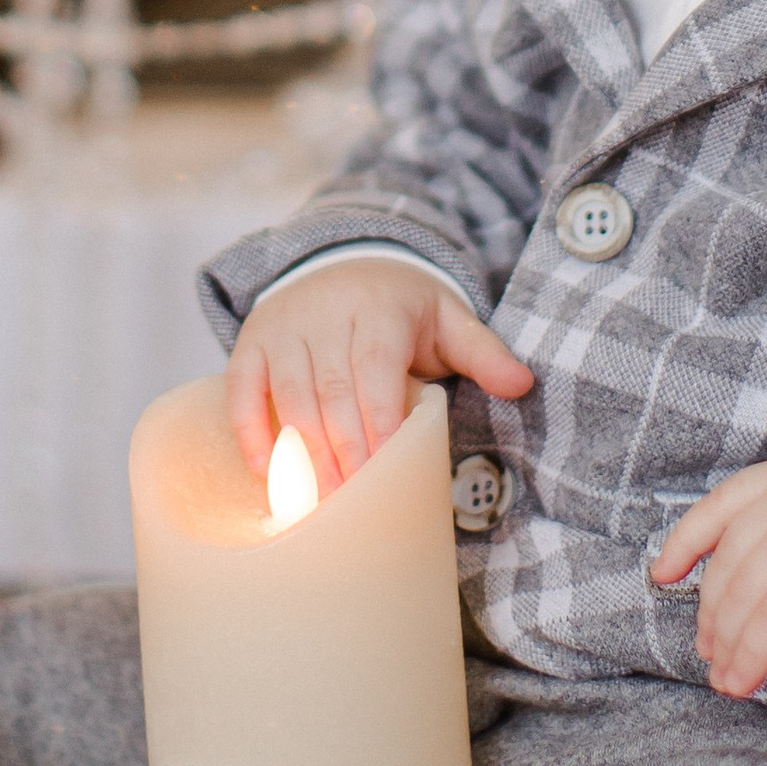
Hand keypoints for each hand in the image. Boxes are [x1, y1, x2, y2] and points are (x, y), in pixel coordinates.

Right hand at [227, 255, 534, 493]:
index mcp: (379, 310)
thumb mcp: (448, 319)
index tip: (387, 472)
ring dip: (302, 452)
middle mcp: (326, 314)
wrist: (344, 261)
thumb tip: (523, 384)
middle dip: (343, 451)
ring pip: (288, 394)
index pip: (376, 370)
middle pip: (332, 390)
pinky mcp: (253, 342)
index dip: (379, 422)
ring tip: (317, 503)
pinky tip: (267, 472)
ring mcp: (285, 327)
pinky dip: (251, 431)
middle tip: (353, 504)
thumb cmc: (402, 307)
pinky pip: (243, 388)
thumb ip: (483, 353)